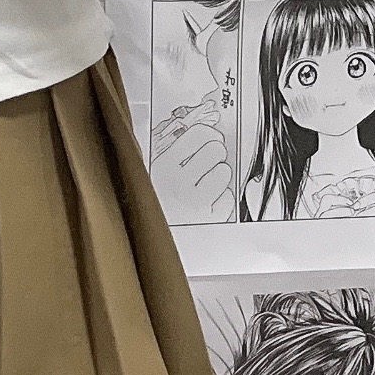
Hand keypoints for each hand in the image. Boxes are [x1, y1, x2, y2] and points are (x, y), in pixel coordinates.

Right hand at [150, 104, 233, 223]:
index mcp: (162, 166)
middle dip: (215, 152)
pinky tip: (209, 201)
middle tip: (209, 158)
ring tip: (206, 182)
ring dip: (219, 175)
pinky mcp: (211, 219)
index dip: (208, 133)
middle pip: (215, 150)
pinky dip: (222, 198)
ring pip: (224, 172)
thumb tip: (190, 130)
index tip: (211, 136)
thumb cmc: (148, 205)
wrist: (147, 244)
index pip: (198, 134)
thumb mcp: (145, 173)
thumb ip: (164, 151)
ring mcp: (197, 202)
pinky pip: (228, 197)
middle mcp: (181, 183)